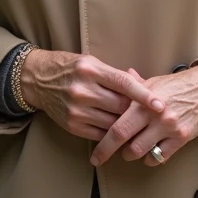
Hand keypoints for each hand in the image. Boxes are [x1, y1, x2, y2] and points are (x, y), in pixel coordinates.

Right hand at [20, 51, 165, 141]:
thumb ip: (116, 76)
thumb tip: (144, 87)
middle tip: (150, 114)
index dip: (144, 95)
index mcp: (91, 70)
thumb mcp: (93, 63)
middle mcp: (83, 90)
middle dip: (136, 111)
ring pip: (112, 123)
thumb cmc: (71, 68)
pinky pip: (100, 134)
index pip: (124, 84)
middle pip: (120, 106)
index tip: (160, 105)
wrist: (38, 79)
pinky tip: (118, 129)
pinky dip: (112, 132)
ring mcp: (76, 110)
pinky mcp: (72, 125)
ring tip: (136, 123)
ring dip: (126, 124)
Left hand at [90, 65, 197, 167]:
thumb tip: (118, 79)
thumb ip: (134, 86)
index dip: (103, 143)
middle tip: (102, 157)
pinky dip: (151, 157)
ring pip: (140, 151)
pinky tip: (150, 151)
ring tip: (130, 149)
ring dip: (132, 154)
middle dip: (110, 152)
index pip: (118, 126)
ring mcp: (169, 127)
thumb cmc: (178, 85)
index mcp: (144, 101)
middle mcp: (155, 115)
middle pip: (125, 141)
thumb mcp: (154, 82)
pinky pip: (160, 157)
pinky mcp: (182, 137)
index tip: (95, 153)